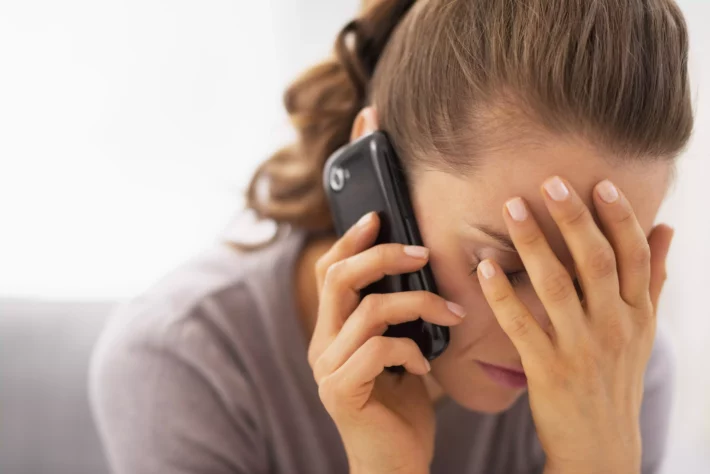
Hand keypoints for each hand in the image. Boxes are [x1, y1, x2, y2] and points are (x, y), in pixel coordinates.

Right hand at [307, 211, 464, 473]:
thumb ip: (395, 316)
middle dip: (383, 256)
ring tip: (452, 314)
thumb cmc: (402, 406)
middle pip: (339, 278)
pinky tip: (424, 367)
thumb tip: (418, 268)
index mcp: (331, 331)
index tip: (378, 216)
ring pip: (369, 310)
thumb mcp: (399, 349)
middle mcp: (321, 345)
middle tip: (422, 253)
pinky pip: (379, 349)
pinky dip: (411, 350)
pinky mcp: (341, 391)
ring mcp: (327, 369)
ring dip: (418, 305)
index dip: (350, 240)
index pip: (329, 272)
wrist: (396, 465)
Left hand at [476, 176, 673, 473]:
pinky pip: (521, 324)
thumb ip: (653, 278)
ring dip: (533, 244)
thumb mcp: (643, 329)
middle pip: (596, 262)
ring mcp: (581, 348)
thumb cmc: (617, 378)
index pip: (634, 257)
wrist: (601, 445)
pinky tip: (484, 266)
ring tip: (512, 209)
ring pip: (556, 286)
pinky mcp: (547, 369)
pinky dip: (502, 293)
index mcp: (637, 314)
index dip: (619, 218)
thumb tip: (667, 229)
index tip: (600, 183)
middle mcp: (613, 327)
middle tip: (549, 183)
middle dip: (573, 219)